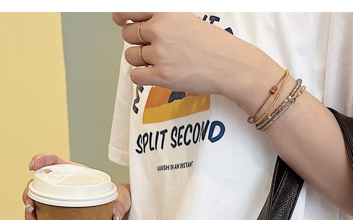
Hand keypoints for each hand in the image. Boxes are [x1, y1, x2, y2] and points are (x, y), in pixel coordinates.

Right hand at [22, 153, 130, 219]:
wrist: (118, 211)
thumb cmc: (116, 198)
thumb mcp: (119, 198)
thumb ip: (118, 205)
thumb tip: (115, 217)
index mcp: (73, 173)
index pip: (53, 161)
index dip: (40, 160)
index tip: (32, 166)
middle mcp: (61, 186)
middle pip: (37, 187)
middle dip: (29, 198)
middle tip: (31, 210)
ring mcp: (57, 201)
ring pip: (36, 206)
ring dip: (30, 217)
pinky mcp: (59, 216)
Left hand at [112, 12, 279, 112]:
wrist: (230, 65)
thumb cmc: (212, 44)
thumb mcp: (185, 18)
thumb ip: (161, 19)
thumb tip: (134, 24)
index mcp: (164, 12)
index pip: (127, 10)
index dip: (121, 17)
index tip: (122, 21)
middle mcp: (160, 29)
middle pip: (128, 35)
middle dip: (138, 42)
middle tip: (155, 49)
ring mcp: (161, 53)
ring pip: (131, 56)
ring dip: (140, 61)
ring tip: (159, 62)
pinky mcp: (163, 75)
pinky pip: (135, 76)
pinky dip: (141, 77)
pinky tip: (155, 75)